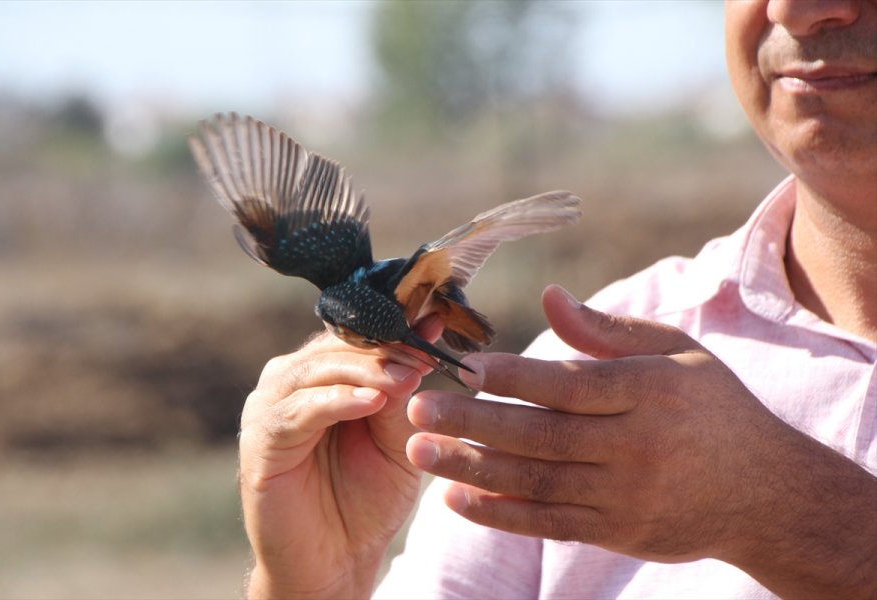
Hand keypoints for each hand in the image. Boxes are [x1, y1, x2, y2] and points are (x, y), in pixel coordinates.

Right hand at [240, 319, 440, 598]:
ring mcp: (269, 407)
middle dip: (384, 347)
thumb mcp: (397, 437)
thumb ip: (403, 391)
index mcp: (320, 375)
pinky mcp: (260, 440)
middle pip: (335, 347)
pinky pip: (299, 410)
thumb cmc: (367, 497)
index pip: (356, 337)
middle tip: (423, 349)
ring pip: (317, 370)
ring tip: (405, 375)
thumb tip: (425, 335)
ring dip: (365, 370)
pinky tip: (372, 402)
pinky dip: (337, 401)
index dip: (395, 328)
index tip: (435, 322)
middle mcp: (289, 382)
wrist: (336, 559)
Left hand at [406, 285, 876, 596]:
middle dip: (474, 423)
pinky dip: (501, 513)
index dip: (513, 376)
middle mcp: (638, 445)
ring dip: (473, 468)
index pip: (570, 384)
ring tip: (421, 452)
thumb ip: (608, 330)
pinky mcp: (618, 531)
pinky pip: (550, 523)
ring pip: (537, 481)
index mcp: (651, 390)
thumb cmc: (713, 405)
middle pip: (542, 435)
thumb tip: (548, 296)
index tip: (463, 368)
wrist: (766, 493)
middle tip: (418, 411)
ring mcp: (627, 494)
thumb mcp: (677, 352)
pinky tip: (457, 498)